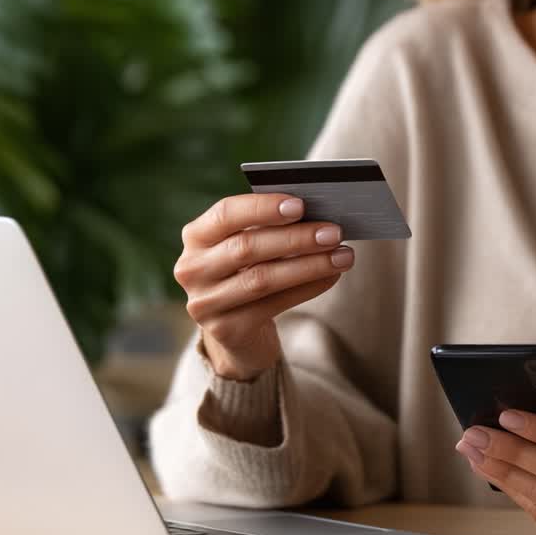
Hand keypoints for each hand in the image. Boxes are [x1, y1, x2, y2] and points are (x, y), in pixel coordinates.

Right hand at [174, 194, 353, 380]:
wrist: (235, 329)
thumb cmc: (249, 271)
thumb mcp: (251, 246)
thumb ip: (272, 228)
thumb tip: (318, 214)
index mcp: (197, 236)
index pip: (226, 213)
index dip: (263, 208)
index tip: (300, 205)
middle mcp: (192, 268)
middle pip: (247, 248)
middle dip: (296, 238)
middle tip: (334, 232)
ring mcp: (205, 302)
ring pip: (262, 279)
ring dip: (309, 265)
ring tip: (343, 256)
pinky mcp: (225, 329)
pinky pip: (273, 305)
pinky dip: (308, 288)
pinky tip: (332, 277)